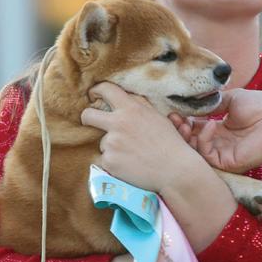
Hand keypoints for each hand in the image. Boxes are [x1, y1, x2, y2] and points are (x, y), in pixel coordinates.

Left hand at [80, 82, 201, 193]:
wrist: (175, 170)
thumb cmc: (170, 143)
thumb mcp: (157, 117)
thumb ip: (139, 105)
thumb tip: (126, 97)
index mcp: (131, 109)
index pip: (106, 90)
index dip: (96, 90)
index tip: (93, 95)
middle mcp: (118, 123)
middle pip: (88, 115)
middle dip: (86, 118)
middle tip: (91, 123)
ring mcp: (112, 143)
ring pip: (102, 143)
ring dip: (112, 148)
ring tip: (132, 155)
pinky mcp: (109, 161)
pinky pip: (105, 160)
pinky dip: (115, 164)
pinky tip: (130, 166)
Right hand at [169, 89, 261, 172]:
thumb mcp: (232, 100)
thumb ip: (212, 103)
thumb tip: (193, 103)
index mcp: (220, 130)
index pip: (194, 128)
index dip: (182, 120)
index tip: (173, 110)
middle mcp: (220, 144)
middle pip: (191, 142)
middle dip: (179, 130)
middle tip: (173, 117)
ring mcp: (223, 154)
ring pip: (195, 152)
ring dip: (186, 136)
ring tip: (184, 121)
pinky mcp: (229, 163)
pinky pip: (207, 156)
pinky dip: (203, 140)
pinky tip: (211, 125)